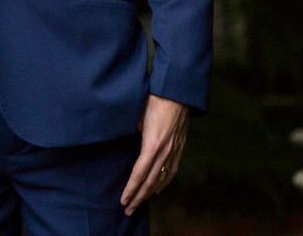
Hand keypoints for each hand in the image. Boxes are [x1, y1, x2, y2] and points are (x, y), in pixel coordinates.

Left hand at [120, 94, 188, 215]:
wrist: (178, 91)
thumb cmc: (155, 99)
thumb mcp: (137, 115)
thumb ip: (131, 132)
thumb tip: (123, 141)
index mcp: (152, 144)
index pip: (139, 173)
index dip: (131, 189)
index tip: (123, 200)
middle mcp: (164, 150)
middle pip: (150, 181)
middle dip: (139, 197)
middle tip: (128, 210)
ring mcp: (174, 149)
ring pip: (162, 178)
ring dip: (150, 192)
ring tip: (140, 203)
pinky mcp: (179, 146)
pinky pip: (172, 169)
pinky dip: (164, 182)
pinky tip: (158, 188)